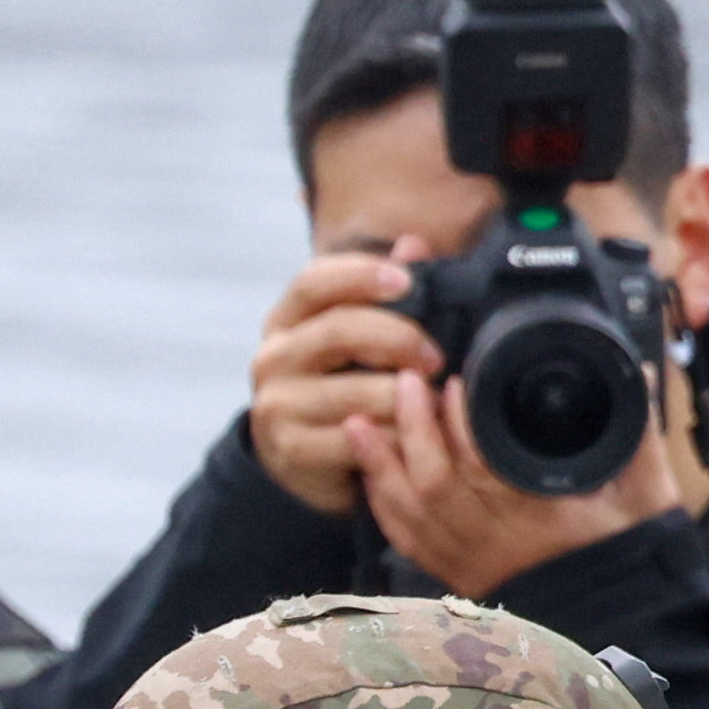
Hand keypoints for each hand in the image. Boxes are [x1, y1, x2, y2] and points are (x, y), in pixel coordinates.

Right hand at [246, 244, 449, 516]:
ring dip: (406, 397)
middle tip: (435, 357)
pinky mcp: (292, 449)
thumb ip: (382, 292)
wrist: (301, 463)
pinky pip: (360, 437)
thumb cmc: (336, 389)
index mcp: (286, 320)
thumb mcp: (353, 340)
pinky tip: (414, 435)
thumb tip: (414, 245)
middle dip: (399, 339)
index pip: (314, 281)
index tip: (406, 280)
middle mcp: (273, 357)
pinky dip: (397, 436)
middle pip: (340, 330)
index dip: (360, 274)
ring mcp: (278, 404)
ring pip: (357, 391)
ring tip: (434, 401)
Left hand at [354, 368, 669, 601]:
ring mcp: (474, 566)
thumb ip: (641, 441)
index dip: (464, 422)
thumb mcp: (651, 502)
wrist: (622, 633)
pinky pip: (408, 545)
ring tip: (360, 422)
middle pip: (436, 482)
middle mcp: (499, 544)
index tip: (459, 383)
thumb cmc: (634, 566)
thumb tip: (641, 377)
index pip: (488, 465)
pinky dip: (383, 509)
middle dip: (414, 428)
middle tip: (408, 382)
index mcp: (543, 520)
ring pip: (411, 513)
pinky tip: (369, 478)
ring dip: (381, 466)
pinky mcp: (460, 582)